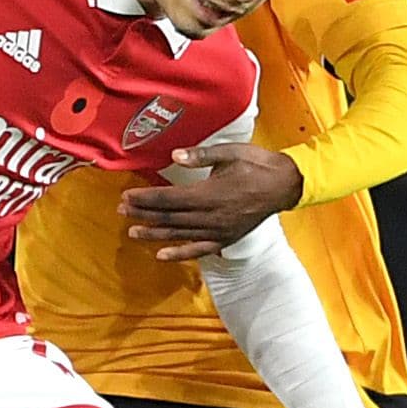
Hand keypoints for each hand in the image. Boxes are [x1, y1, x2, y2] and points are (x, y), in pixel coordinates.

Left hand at [117, 143, 305, 261]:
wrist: (285, 185)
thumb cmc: (257, 164)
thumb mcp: (230, 152)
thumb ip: (201, 155)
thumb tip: (174, 155)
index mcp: (210, 194)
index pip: (169, 199)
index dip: (145, 199)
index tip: (126, 196)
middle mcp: (211, 216)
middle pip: (169, 217)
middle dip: (143, 214)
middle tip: (121, 210)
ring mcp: (218, 231)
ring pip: (179, 234)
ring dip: (154, 233)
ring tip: (133, 231)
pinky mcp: (225, 239)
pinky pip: (198, 250)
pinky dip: (179, 253)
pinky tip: (161, 255)